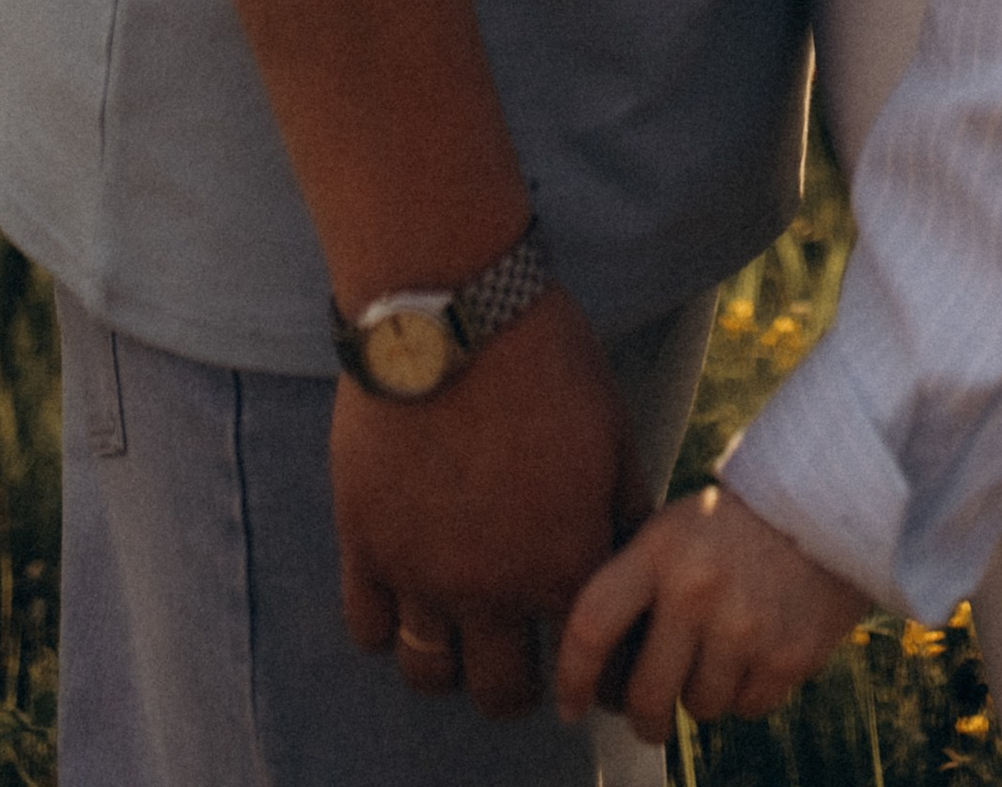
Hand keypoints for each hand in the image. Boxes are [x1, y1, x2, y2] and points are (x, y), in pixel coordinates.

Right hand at [335, 289, 650, 716]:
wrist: (454, 308)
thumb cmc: (547, 358)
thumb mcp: (614, 428)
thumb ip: (626, 508)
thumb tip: (636, 557)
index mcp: (563, 562)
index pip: (586, 661)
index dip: (590, 662)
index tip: (582, 647)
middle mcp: (493, 589)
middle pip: (504, 694)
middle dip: (521, 684)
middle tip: (519, 652)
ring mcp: (422, 574)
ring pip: (431, 676)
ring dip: (451, 666)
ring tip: (460, 634)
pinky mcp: (365, 544)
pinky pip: (367, 630)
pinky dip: (388, 628)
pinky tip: (406, 599)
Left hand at [553, 486, 870, 743]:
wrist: (827, 504)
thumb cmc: (732, 525)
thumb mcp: (673, 531)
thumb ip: (635, 587)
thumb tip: (595, 668)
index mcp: (658, 550)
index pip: (592, 625)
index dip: (572, 677)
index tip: (569, 706)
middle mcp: (697, 589)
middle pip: (644, 694)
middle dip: (641, 718)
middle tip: (646, 717)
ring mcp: (745, 625)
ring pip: (698, 708)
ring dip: (701, 695)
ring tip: (720, 653)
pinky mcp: (787, 655)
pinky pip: (747, 707)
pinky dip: (746, 692)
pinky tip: (758, 649)